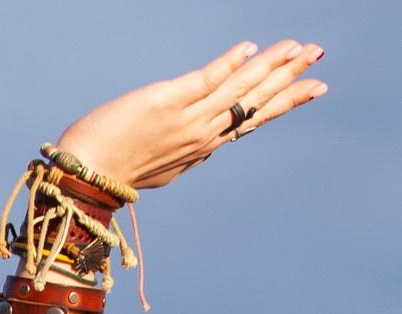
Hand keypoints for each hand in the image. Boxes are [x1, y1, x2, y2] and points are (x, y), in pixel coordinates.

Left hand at [55, 39, 327, 192]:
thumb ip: (184, 150)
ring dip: (271, 66)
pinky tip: (249, 48)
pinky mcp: (167, 104)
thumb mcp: (159, 164)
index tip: (315, 86)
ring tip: (297, 46)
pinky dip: (230, 63)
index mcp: (202, 148)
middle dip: (290, 79)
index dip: (284, 101)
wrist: (83, 178)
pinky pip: (207, 80)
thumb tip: (203, 148)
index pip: (252, 119)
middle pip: (256, 103)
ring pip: (240, 89)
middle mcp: (202, 135)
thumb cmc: (111, 171)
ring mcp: (187, 121)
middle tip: (319, 56)